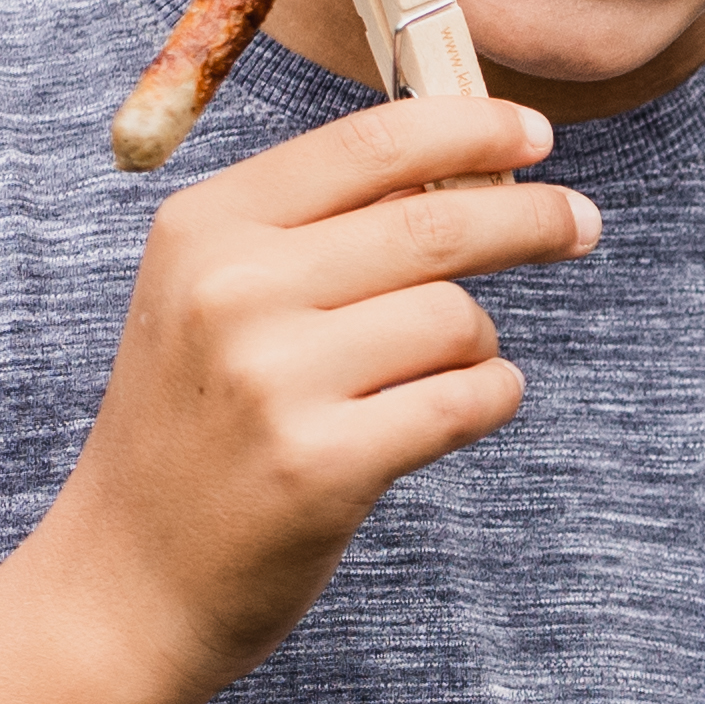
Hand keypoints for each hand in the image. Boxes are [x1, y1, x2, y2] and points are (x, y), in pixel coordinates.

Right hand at [38, 87, 600, 698]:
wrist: (124, 579)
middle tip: (579, 224)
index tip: (534, 133)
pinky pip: (466, 400)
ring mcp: (274, 379)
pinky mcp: (323, 464)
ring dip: (481, 342)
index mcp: (204, 228)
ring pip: (457, 317)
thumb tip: (467, 164)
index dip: (470, 124)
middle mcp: (232, 291)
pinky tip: (462, 411)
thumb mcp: (209, 298)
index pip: (369, 143)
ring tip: (447, 370)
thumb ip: (315, 228)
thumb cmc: (192, 428)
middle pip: (435, 222)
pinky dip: (489, 399)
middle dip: (531, 216)